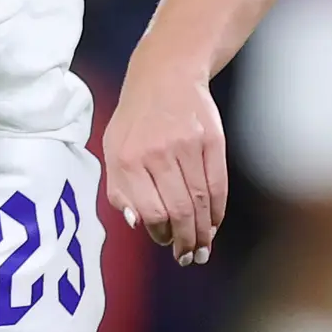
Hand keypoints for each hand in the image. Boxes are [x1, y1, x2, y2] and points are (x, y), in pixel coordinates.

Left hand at [102, 52, 228, 263]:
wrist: (166, 75)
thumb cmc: (136, 119)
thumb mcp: (113, 149)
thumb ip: (119, 187)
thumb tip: (135, 223)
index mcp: (128, 159)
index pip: (149, 211)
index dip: (160, 233)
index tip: (165, 243)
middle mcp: (157, 154)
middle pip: (178, 211)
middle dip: (185, 241)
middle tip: (189, 257)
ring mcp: (186, 146)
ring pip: (200, 202)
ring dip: (203, 231)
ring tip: (202, 248)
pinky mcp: (212, 141)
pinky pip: (217, 184)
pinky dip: (217, 210)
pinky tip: (214, 223)